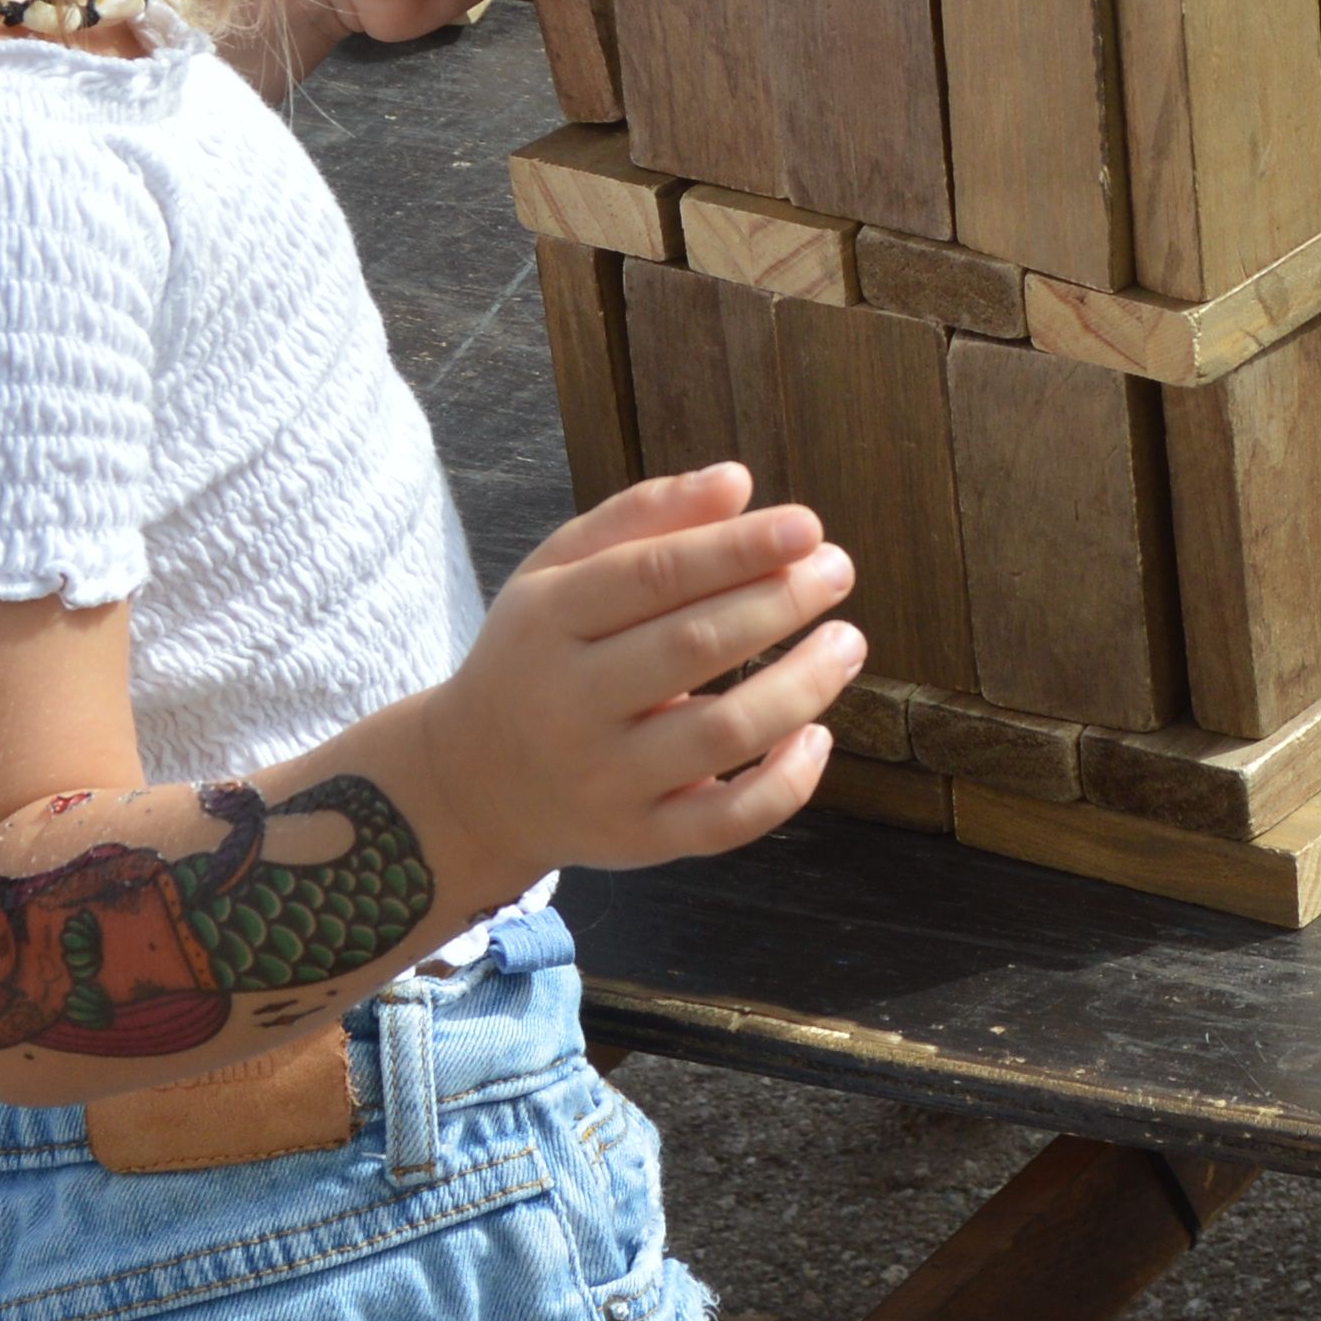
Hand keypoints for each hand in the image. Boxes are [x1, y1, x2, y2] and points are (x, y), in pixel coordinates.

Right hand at [426, 465, 859, 878]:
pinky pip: (727, 821)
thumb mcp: (559, 574)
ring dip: (802, 684)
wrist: (473, 784)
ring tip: (847, 642)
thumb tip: (738, 481)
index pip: (653, 575)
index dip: (737, 548)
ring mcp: (605, 779)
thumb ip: (644, 519)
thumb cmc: (537, 657)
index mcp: (547, 622)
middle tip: (837, 571)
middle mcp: (570, 703)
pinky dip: (787, 782)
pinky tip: (818, 734)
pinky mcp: (639, 839)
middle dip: (780, 603)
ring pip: (722, 734)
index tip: (808, 527)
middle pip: (693, 646)